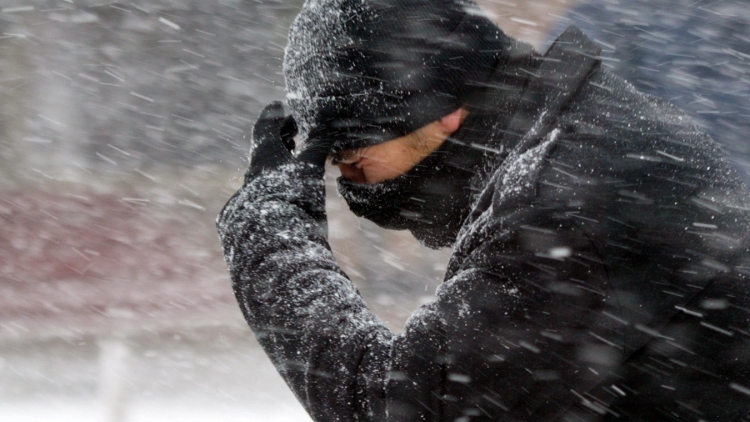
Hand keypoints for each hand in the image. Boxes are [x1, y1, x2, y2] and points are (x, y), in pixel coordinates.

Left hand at [239, 101, 328, 236]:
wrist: (275, 235)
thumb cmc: (293, 196)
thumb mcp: (310, 167)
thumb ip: (318, 146)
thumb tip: (327, 126)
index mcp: (265, 153)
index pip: (265, 125)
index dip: (274, 114)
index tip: (281, 106)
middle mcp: (257, 167)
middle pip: (267, 144)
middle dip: (281, 134)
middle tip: (295, 127)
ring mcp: (257, 186)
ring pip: (269, 162)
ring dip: (282, 153)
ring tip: (296, 150)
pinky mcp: (261, 202)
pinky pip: (270, 177)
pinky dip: (282, 169)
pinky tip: (293, 177)